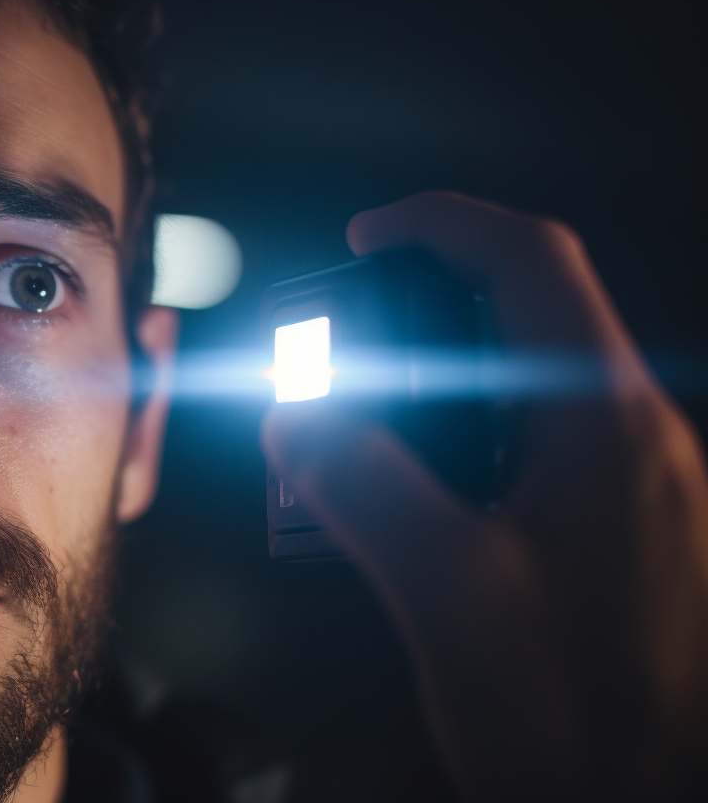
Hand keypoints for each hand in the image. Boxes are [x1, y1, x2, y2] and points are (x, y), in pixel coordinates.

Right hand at [261, 192, 707, 801]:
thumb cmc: (585, 713)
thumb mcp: (446, 590)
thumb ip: (360, 484)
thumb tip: (295, 413)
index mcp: (604, 422)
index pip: (531, 261)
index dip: (442, 224)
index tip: (366, 234)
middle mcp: (638, 440)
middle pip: (527, 320)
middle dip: (421, 316)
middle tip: (338, 350)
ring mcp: (641, 493)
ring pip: (525, 396)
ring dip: (434, 396)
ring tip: (354, 440)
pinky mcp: (630, 543)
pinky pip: (536, 460)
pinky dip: (462, 454)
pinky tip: (413, 515)